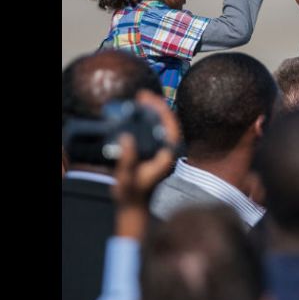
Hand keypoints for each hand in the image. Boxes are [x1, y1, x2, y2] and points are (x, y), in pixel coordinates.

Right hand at [112, 91, 178, 207]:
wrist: (135, 205)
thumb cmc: (132, 194)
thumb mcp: (127, 179)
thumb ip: (127, 161)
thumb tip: (127, 139)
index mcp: (167, 156)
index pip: (170, 127)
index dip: (161, 110)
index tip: (149, 99)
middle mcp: (169, 152)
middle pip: (168, 123)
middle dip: (157, 106)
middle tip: (142, 94)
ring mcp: (164, 151)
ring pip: (164, 126)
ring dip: (154, 111)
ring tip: (141, 98)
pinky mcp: (158, 151)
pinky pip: (157, 131)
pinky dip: (150, 119)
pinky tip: (141, 112)